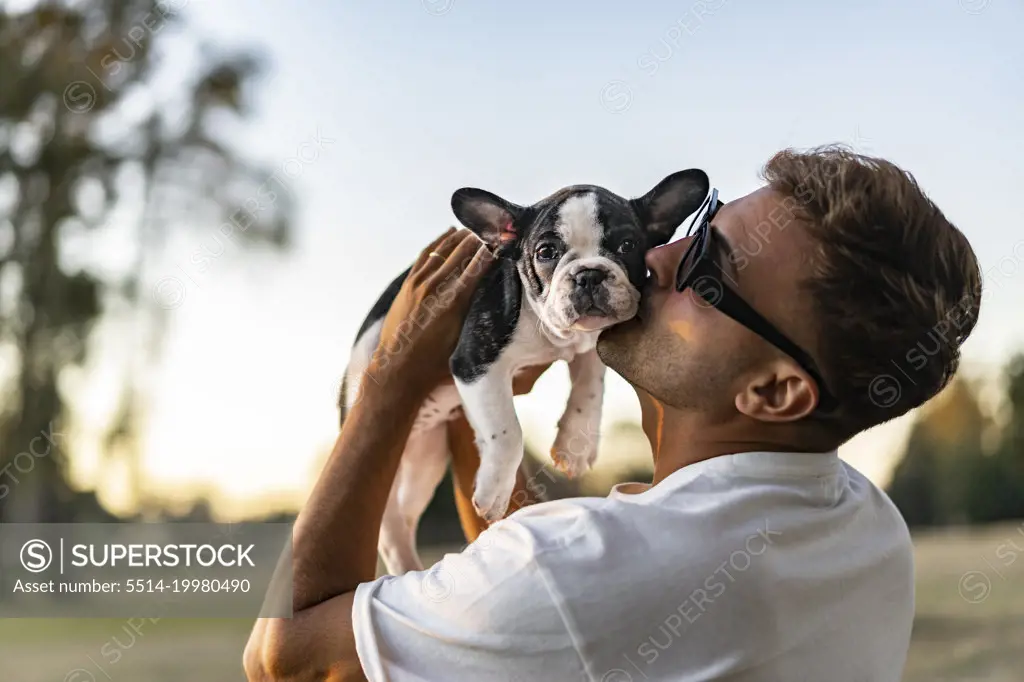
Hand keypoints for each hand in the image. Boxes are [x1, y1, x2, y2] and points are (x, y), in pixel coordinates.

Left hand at [367, 227, 494, 399]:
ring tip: (476, 230)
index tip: (504, 241)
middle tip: (494, 231)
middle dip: (479, 239)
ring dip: (461, 238)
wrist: (398, 369)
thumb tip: (494, 295)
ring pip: (443, 249)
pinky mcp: (409, 284)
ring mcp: (419, 283)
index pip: (477, 266)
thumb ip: (476, 313)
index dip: (492, 251)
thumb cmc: (435, 362)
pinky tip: (449, 234)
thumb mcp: (463, 338)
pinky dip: (439, 242)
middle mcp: (435, 287)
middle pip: (462, 253)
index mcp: (453, 301)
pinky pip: (426, 254)